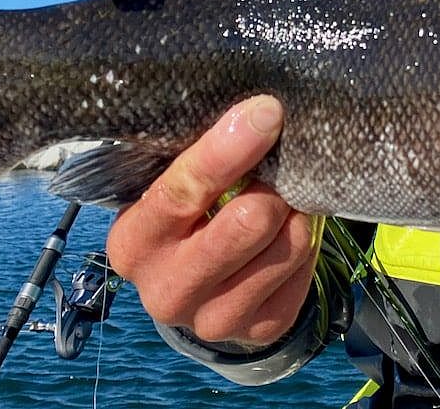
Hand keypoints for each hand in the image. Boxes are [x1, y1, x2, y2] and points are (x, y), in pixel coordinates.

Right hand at [106, 95, 318, 344]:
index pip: (181, 192)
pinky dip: (306, 236)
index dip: (227, 150)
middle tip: (286, 154)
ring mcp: (212, 320)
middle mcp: (164, 290)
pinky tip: (292, 223)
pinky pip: (303, 270)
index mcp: (132, 244)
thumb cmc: (186, 212)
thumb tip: (253, 111)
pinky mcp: (259, 329)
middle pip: (242, 226)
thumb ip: (197, 156)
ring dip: (296, 209)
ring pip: (284, 247)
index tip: (267, 113)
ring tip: (288, 189)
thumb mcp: (172, 185)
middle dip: (273, 184)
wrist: (198, 283)